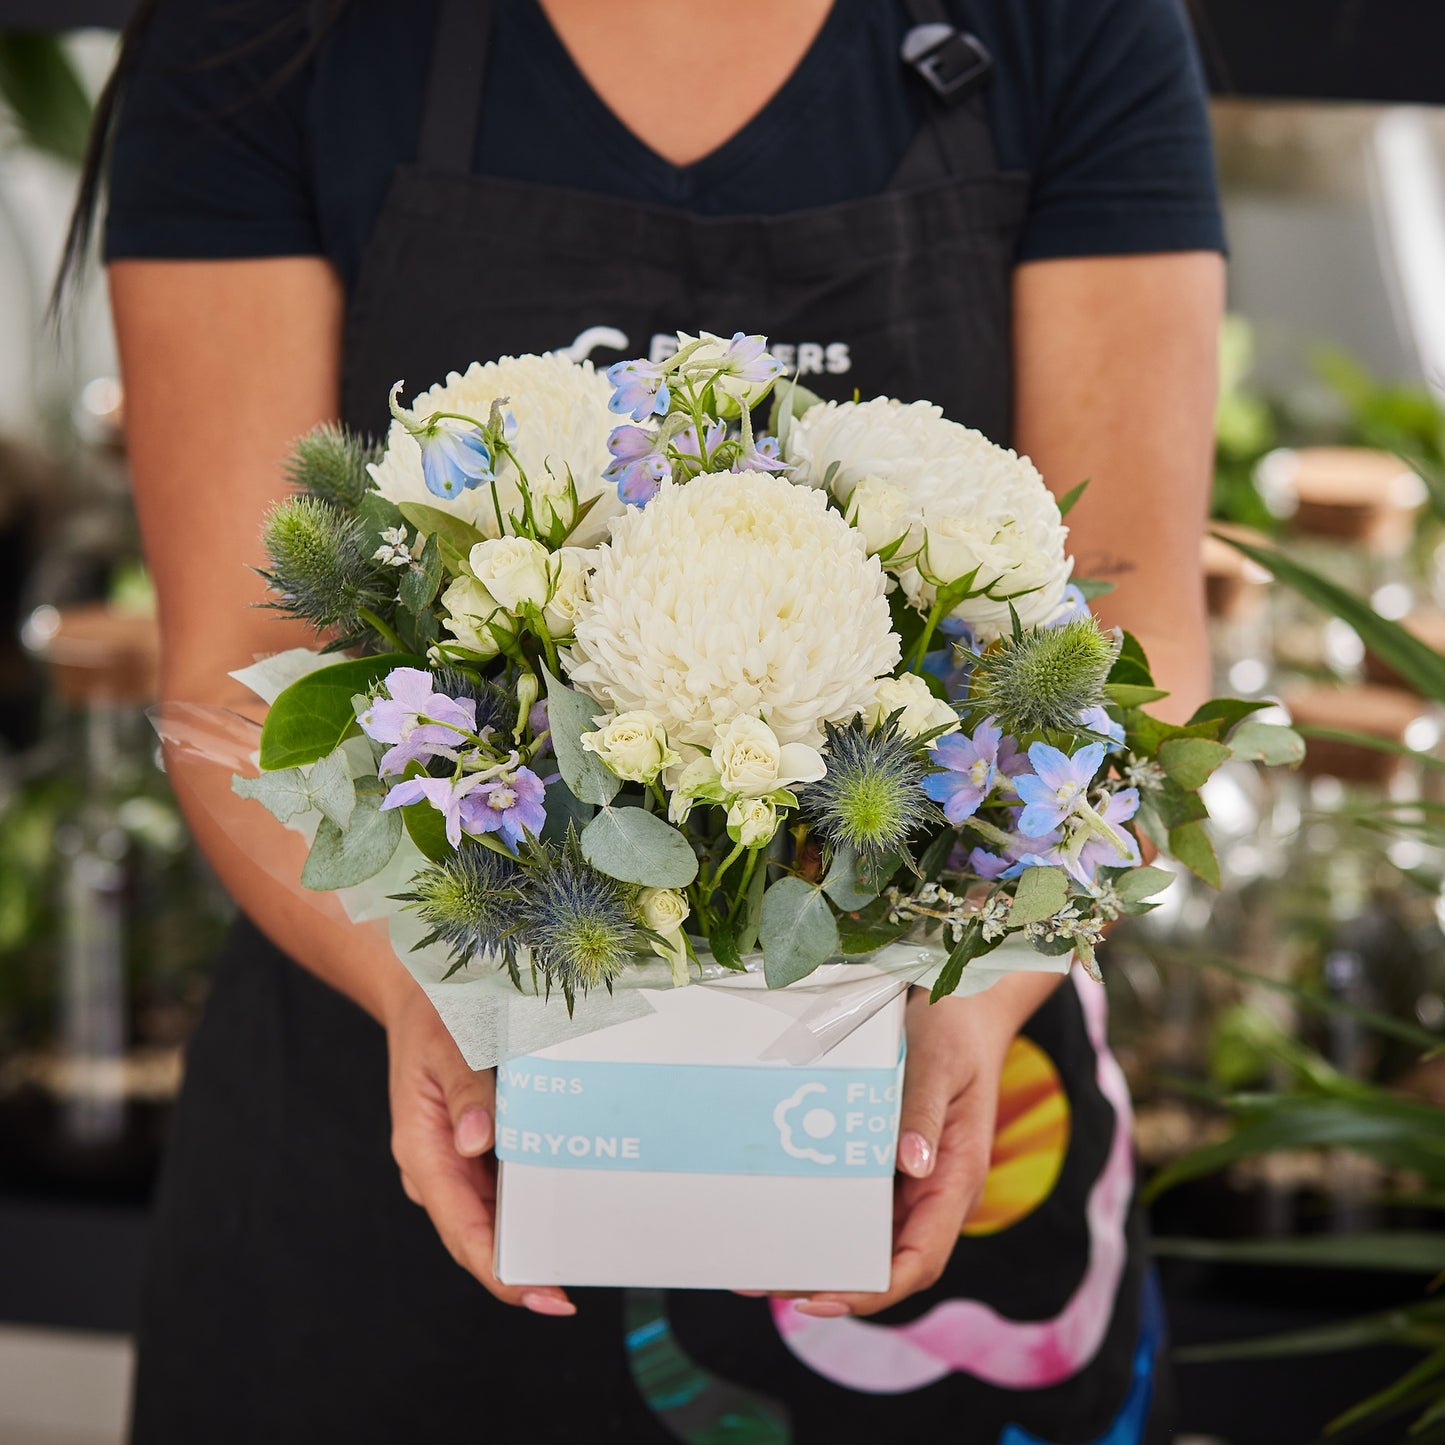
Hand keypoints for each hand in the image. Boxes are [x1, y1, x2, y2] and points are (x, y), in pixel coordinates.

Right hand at [385, 984, 575, 1316]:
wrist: (418, 991)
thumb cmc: (434, 1013)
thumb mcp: (448, 1042)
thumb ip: (465, 1090)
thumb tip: (476, 1142)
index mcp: (422, 1150)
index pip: (463, 1230)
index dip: (501, 1272)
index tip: (542, 1295)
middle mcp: (436, 1165)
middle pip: (480, 1234)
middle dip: (524, 1265)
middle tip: (579, 1282)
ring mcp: (452, 1159)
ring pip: (493, 1213)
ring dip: (530, 1232)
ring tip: (583, 1250)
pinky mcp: (470, 1147)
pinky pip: (501, 1183)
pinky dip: (530, 1196)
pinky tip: (567, 1199)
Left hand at [793, 985, 1014, 1317]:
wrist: (966, 999)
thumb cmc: (957, 1027)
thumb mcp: (941, 1061)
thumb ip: (925, 1113)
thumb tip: (912, 1166)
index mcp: (958, 1178)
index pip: (920, 1260)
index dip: (873, 1290)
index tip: (821, 1297)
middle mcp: (935, 1188)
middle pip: (886, 1259)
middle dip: (829, 1280)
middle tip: (761, 1280)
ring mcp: (914, 1176)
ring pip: (868, 1233)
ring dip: (820, 1250)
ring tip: (757, 1259)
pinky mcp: (891, 1156)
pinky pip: (859, 1197)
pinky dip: (823, 1211)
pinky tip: (781, 1208)